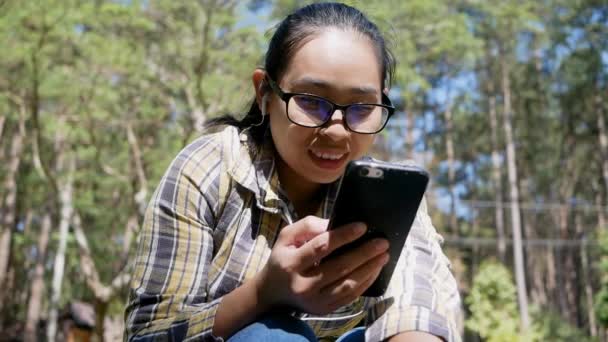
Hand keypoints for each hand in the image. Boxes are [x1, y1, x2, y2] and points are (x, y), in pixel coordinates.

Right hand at [255, 215, 389, 314]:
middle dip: (364, 253)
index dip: (343, 236)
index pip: (321, 247)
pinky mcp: (324, 309)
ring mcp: (314, 300)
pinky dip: (365, 283)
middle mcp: (303, 284)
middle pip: (339, 267)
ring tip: (384, 255)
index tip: (362, 226)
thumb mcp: (286, 236)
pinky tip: (375, 270)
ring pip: (348, 285)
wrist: (272, 293)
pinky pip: (350, 297)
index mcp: (291, 263)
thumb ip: (307, 226)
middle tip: (382, 242)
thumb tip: (333, 223)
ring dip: (369, 269)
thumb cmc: (283, 258)